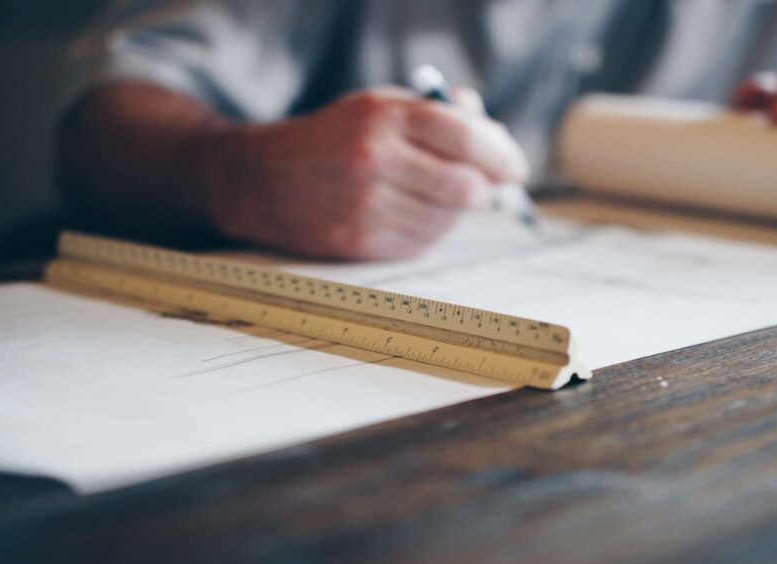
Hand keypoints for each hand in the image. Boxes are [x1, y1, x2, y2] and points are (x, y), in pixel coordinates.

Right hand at [197, 87, 528, 259]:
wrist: (260, 179)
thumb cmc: (331, 139)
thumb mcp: (378, 107)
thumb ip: (437, 114)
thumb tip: (493, 131)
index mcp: (383, 117)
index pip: (465, 136)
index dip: (501, 154)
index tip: (515, 167)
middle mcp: (375, 160)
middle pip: (465, 187)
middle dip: (484, 190)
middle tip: (486, 187)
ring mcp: (366, 206)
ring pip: (447, 220)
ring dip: (454, 212)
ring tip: (432, 195)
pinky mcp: (359, 241)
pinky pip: (422, 244)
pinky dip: (429, 231)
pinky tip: (409, 214)